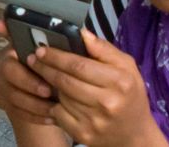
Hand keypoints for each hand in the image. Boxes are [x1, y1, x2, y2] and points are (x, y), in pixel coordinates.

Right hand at [0, 19, 56, 124]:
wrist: (35, 83)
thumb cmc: (44, 62)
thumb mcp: (47, 47)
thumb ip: (43, 37)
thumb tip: (28, 23)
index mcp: (10, 51)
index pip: (10, 56)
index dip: (24, 63)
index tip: (40, 72)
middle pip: (10, 77)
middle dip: (30, 85)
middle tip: (49, 91)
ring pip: (14, 99)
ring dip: (36, 105)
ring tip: (55, 108)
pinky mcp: (2, 103)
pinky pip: (18, 112)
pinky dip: (36, 116)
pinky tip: (52, 117)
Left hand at [28, 28, 167, 146]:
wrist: (134, 133)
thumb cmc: (129, 94)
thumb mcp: (127, 66)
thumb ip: (104, 49)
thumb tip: (81, 33)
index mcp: (119, 81)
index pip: (79, 66)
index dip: (57, 57)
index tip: (42, 49)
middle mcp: (107, 102)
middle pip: (66, 81)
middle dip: (46, 68)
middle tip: (33, 59)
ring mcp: (94, 121)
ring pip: (61, 97)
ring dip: (49, 85)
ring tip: (45, 75)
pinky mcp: (83, 135)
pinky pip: (59, 114)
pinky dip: (54, 104)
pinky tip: (55, 96)